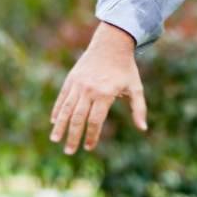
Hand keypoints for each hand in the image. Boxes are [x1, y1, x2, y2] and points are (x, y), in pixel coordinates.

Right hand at [50, 22, 147, 154]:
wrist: (111, 44)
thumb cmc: (126, 68)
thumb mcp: (136, 87)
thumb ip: (139, 109)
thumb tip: (142, 128)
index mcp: (104, 94)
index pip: (95, 121)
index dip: (91, 136)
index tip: (89, 148)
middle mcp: (89, 90)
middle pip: (77, 118)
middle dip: (72, 137)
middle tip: (69, 152)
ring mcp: (78, 84)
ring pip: (65, 109)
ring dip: (60, 127)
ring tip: (55, 140)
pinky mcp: (71, 79)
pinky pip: (62, 98)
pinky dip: (57, 111)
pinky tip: (54, 122)